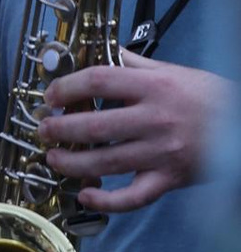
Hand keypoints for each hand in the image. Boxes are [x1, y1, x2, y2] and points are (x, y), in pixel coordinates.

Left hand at [39, 57, 227, 209]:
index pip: (99, 80)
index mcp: (154, 87)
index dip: (68, 87)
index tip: (51, 95)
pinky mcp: (170, 180)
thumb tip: (98, 50)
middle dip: (61, 129)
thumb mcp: (171, 71)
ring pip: (107, 163)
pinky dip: (107, 201)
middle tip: (43, 130)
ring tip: (53, 159)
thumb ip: (132, 63)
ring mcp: (162, 153)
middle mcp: (156, 119)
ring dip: (73, 163)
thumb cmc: (208, 96)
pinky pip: (134, 197)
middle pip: (96, 126)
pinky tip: (86, 196)